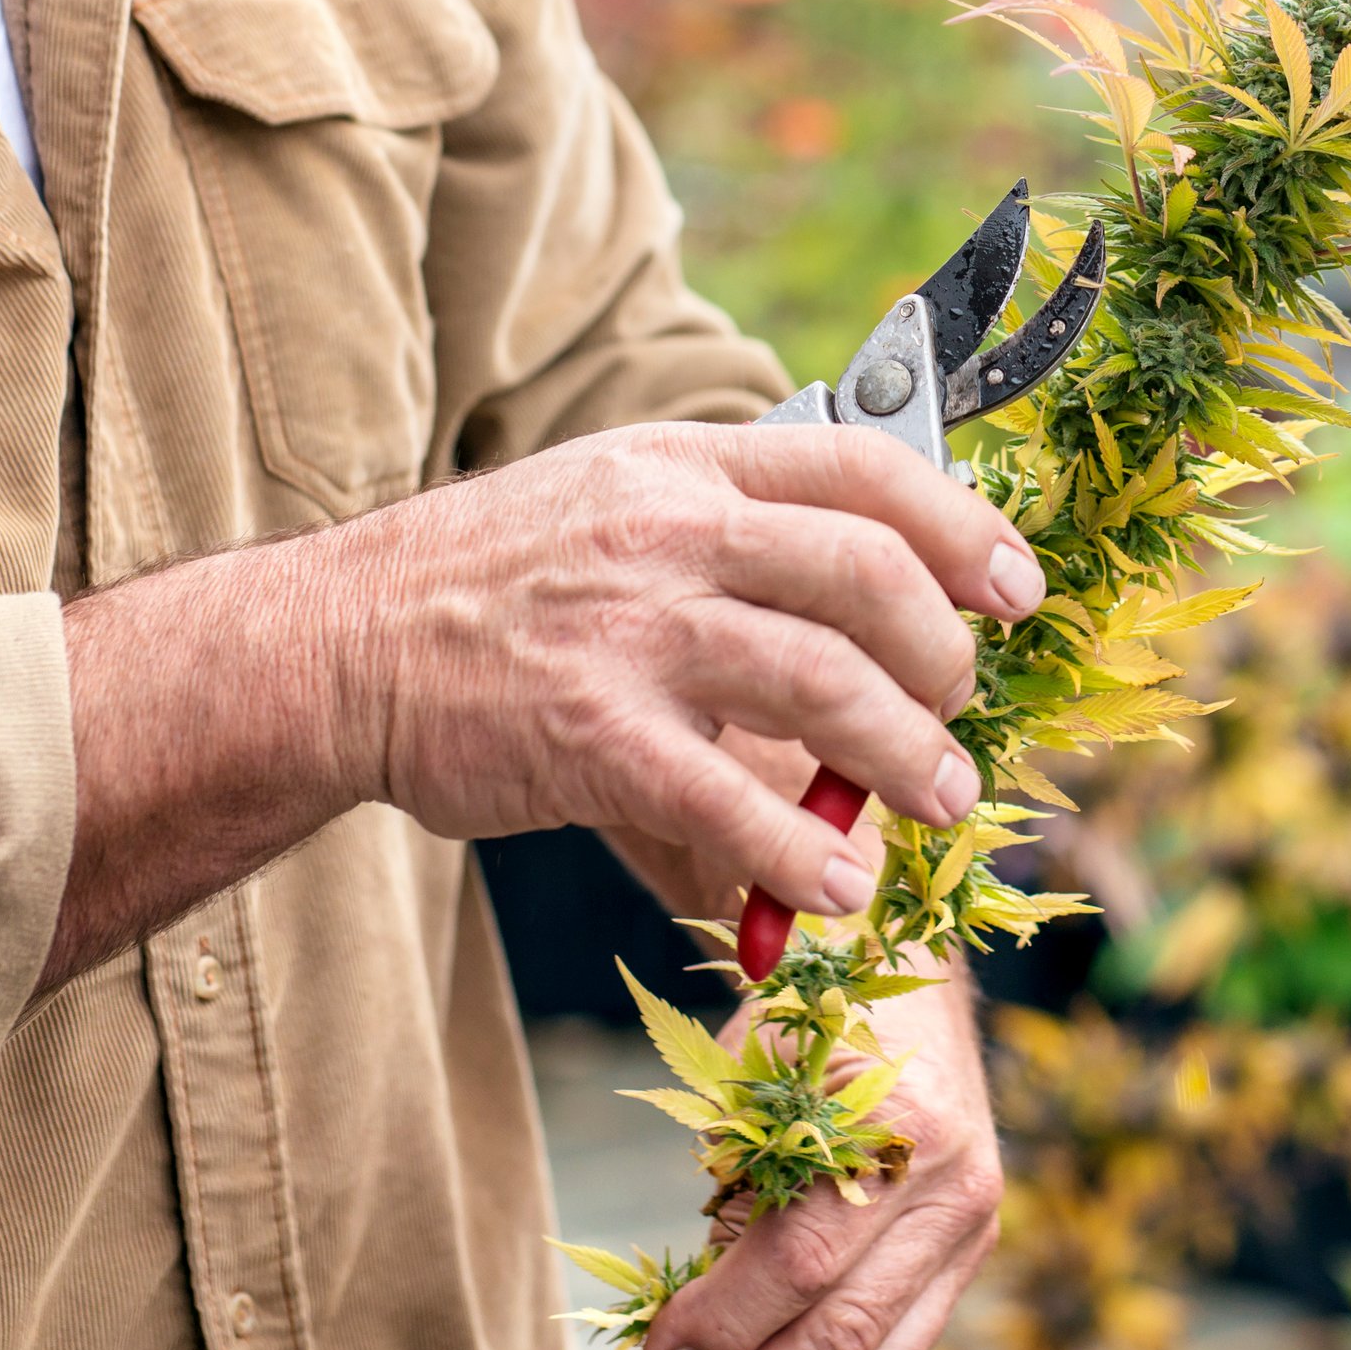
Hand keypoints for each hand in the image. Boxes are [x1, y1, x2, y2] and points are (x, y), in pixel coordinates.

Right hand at [337, 423, 1041, 924]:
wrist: (335, 645)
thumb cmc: (488, 587)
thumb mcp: (611, 503)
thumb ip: (729, 541)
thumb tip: (866, 619)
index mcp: (683, 464)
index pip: (861, 467)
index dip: (962, 527)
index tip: (1015, 588)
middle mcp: (666, 531)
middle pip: (867, 574)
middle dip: (944, 656)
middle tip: (960, 715)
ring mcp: (628, 630)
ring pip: (823, 683)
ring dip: (905, 758)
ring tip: (934, 804)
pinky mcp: (589, 733)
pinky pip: (729, 800)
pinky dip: (805, 853)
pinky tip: (837, 886)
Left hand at [642, 960, 1001, 1349]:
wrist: (909, 982)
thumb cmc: (812, 1021)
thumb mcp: (758, 1077)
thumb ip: (735, 1189)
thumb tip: (688, 1330)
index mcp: (901, 1123)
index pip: (801, 1260)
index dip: (722, 1323)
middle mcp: (954, 1187)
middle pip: (844, 1332)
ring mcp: (971, 1230)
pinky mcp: (966, 1258)